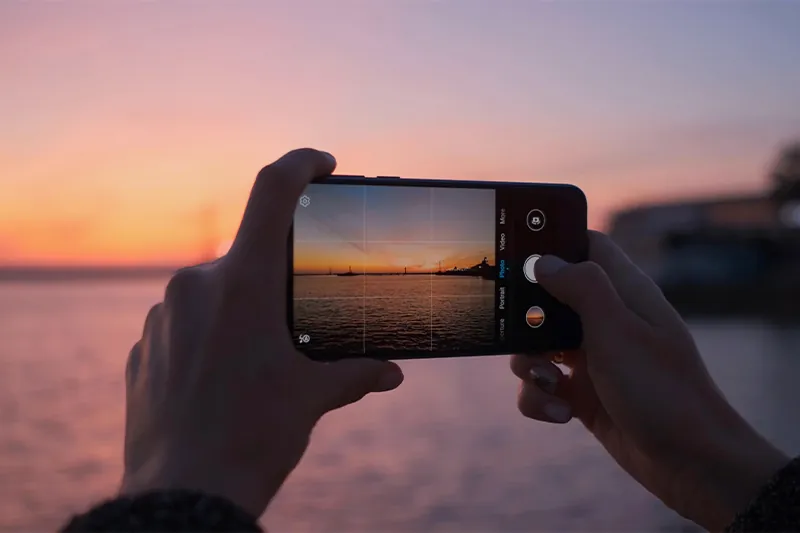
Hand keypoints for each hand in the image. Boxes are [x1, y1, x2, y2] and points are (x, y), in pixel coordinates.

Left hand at [121, 149, 403, 517]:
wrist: (183, 493)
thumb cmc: (253, 439)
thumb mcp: (313, 398)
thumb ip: (355, 373)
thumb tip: (391, 372)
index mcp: (244, 283)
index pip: (272, 190)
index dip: (302, 164)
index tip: (323, 164)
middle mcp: (196, 285)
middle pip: (248, 255)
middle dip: (276, 280)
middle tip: (296, 320)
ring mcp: (163, 315)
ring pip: (214, 293)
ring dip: (241, 313)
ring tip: (259, 364)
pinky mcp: (144, 346)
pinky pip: (184, 325)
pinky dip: (210, 340)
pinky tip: (225, 382)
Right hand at [510, 231, 787, 529]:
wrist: (690, 463)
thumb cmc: (661, 390)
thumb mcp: (617, 330)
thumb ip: (582, 287)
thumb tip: (544, 260)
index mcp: (623, 293)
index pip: (586, 246)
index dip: (554, 242)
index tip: (518, 253)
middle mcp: (606, 321)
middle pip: (548, 298)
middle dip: (525, 318)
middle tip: (520, 332)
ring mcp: (593, 358)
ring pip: (536, 346)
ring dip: (529, 366)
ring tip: (550, 383)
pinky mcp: (583, 394)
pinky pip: (542, 386)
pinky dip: (541, 398)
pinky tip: (562, 414)